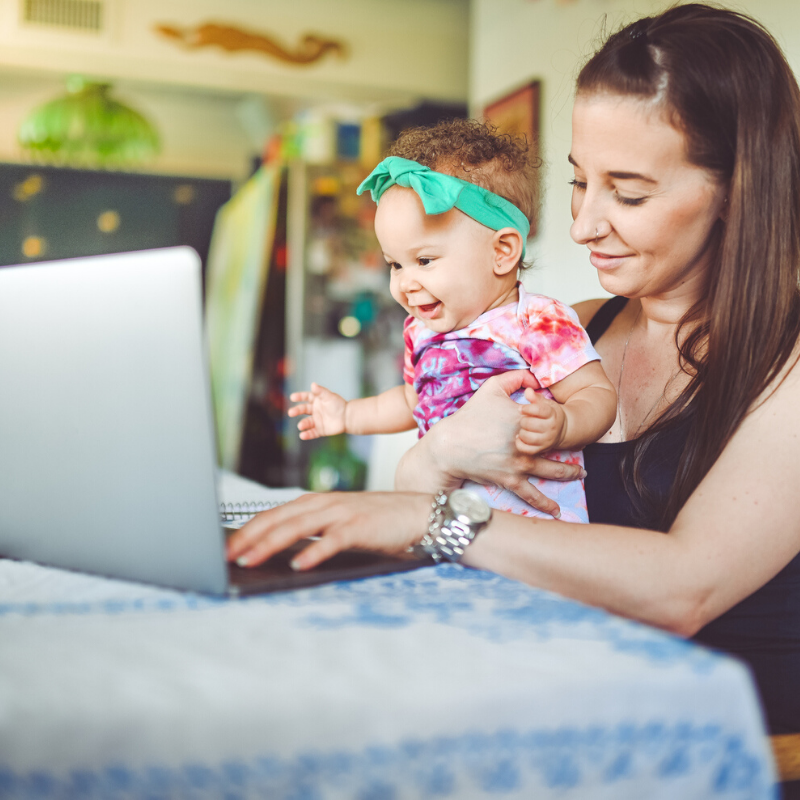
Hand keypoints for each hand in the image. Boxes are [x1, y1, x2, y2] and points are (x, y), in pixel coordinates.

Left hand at [226, 491, 430, 569]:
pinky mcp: (360, 527)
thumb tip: (283, 550)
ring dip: (270, 544)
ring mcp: (342, 513)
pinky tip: (299, 564)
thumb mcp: (340, 522)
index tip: (226, 547)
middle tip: (226, 555)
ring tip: (250, 559)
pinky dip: (314, 552)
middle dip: (249, 537)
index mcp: (316, 503)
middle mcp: (325, 504)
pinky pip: (333, 540)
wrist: (419, 513)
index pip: (273, 515)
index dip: (247, 530)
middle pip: (278, 519)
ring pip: (297, 527)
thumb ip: (314, 530)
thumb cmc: (379, 521)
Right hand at [288, 382, 345, 439]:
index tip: (292, 397)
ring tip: (300, 426)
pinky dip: (307, 434)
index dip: (299, 396)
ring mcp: (317, 420)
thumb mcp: (329, 396)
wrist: (348, 417)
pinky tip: (302, 435)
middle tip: (291, 413)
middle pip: (303, 410)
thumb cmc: (339, 405)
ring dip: (303, 424)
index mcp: (316, 400)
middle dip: (297, 411)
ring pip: (307, 422)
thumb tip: (312, 384)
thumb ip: (320, 391)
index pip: (306, 397)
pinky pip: (312, 433)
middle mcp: (315, 410)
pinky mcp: (320, 430)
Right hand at [396, 370, 584, 518]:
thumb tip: (534, 377)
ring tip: (581, 474)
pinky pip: (532, 494)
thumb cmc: (469, 417)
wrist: (450, 445)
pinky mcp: (510, 479)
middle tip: (583, 446)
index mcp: (525, 419)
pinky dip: (545, 504)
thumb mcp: (491, 388)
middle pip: (557, 445)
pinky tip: (556, 511)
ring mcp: (520, 463)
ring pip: (552, 470)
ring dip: (569, 473)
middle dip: (573, 446)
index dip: (556, 419)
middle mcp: (527, 442)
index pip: (550, 418)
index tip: (563, 419)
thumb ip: (515, 377)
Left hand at [517, 389, 567, 454]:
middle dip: (523, 420)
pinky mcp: (541, 450)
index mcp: (552, 414)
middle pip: (530, 424)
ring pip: (527, 437)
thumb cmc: (550, 414)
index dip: (527, 408)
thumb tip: (528, 391)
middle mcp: (551, 428)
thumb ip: (536, 397)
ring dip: (522, 432)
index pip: (539, 410)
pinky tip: (520, 437)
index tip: (521, 408)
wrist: (562, 430)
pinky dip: (520, 444)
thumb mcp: (546, 403)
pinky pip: (526, 450)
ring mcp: (546, 440)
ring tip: (524, 428)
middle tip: (524, 419)